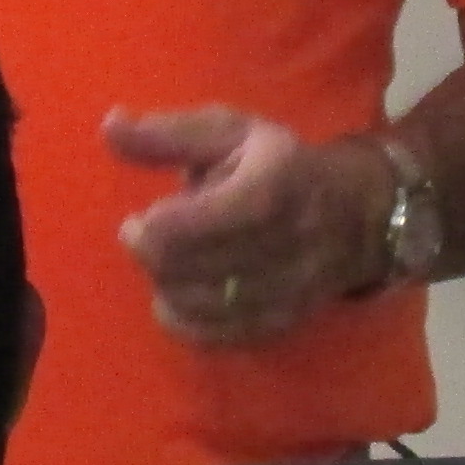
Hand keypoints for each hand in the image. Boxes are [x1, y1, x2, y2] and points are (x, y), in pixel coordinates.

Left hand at [110, 106, 396, 349]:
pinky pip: (214, 336)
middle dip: (152, 255)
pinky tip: (184, 292)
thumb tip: (109, 127)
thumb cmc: (278, 164)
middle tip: (152, 236)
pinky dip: (185, 319)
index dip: (149, 228)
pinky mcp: (281, 322)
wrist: (355, 214)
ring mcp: (285, 291)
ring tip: (173, 260)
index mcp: (267, 189)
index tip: (140, 218)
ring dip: (166, 285)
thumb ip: (166, 134)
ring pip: (195, 306)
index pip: (189, 227)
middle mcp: (282, 245)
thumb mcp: (228, 133)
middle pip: (182, 270)